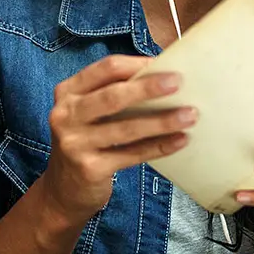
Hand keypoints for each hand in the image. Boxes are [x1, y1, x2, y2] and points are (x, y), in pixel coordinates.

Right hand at [41, 55, 195, 225]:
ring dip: (161, 121)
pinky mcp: (90, 169)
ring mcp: (75, 143)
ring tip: (189, 115)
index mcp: (68, 91)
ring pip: (126, 128)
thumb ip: (114, 93)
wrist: (63, 190)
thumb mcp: (88, 112)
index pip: (105, 69)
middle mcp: (66, 115)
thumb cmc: (86, 141)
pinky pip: (132, 154)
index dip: (137, 64)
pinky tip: (180, 140)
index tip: (166, 63)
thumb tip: (163, 76)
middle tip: (178, 83)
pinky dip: (158, 146)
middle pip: (113, 96)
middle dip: (148, 88)